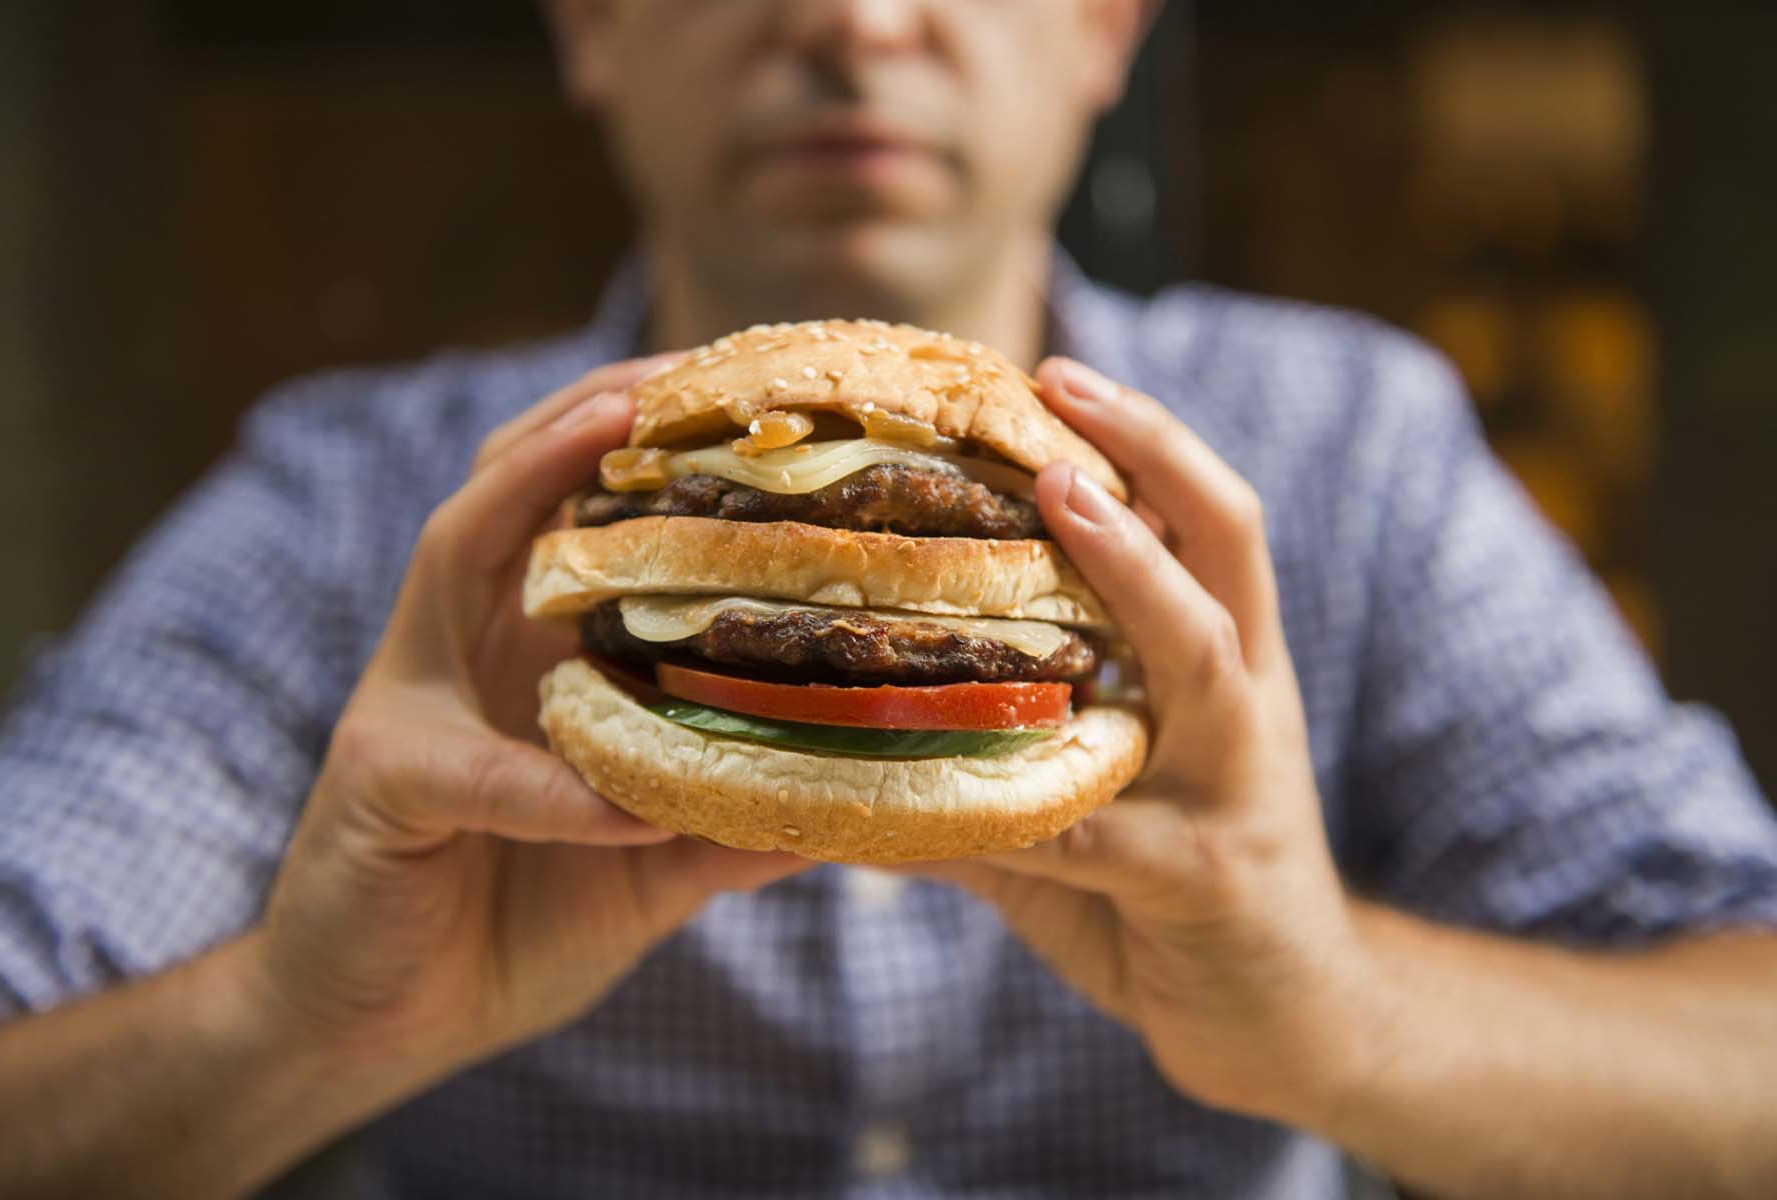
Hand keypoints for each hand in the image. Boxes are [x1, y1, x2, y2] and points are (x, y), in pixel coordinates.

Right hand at [243, 356, 811, 1083]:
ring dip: (536, 477)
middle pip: (520, 477)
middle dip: (603, 411)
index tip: (765, 394)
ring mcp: (411, 697)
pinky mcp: (377, 781)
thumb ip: (722, 822)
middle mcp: (468, 643)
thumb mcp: (642, 870)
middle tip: (702, 363)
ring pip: (459, 547)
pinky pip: (470, 770)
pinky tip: (611, 795)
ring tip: (619, 426)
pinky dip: (541, 781)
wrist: (370, 1024)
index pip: (593, 511)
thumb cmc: (507, 926)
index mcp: (534, 649)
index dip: (666, 446)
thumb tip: (851, 801)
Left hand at [899, 358, 1373, 1122]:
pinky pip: (1109, 834)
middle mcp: (1246, 709)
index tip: (1058, 374)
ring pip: (1205, 657)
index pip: (1206, 525)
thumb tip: (858, 730)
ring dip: (1137, 572)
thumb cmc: (1180, 903)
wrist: (1303, 1028)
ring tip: (1064, 502)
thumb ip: (1005, 761)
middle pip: (1228, 546)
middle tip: (1058, 390)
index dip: (1145, 442)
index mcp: (1227, 673)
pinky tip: (927, 810)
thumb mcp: (1100, 810)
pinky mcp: (1213, 883)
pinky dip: (1021, 813)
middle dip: (1153, 454)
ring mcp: (1239, 790)